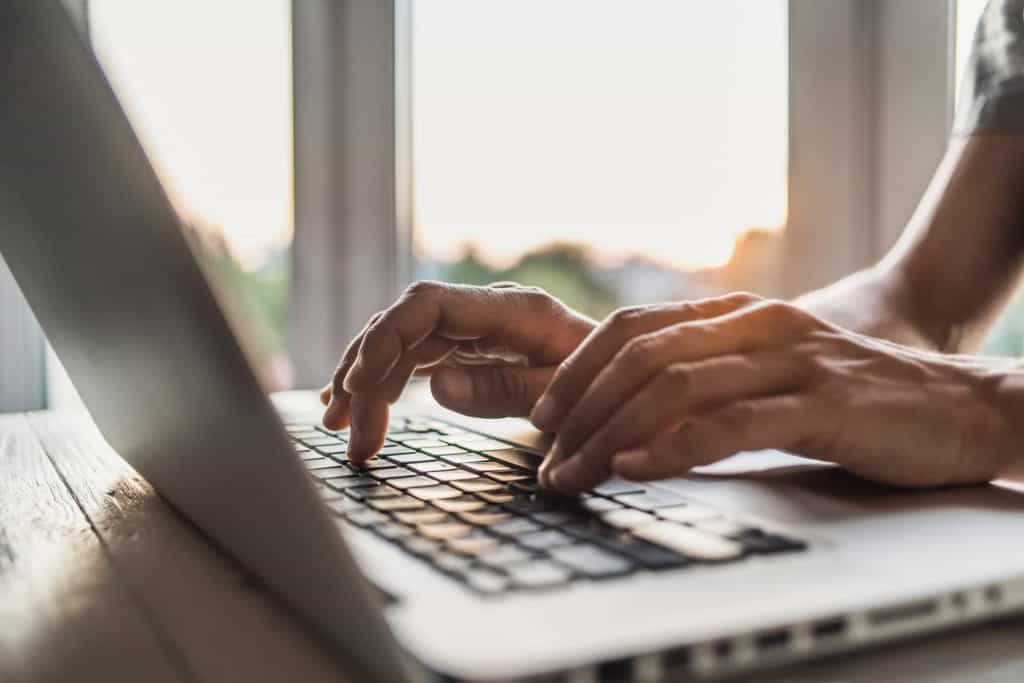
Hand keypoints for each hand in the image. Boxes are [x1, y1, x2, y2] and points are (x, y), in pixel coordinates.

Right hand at [321, 281, 593, 462]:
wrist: (632, 381)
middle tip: (347, 433)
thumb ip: (506, 389)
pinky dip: (385, 383)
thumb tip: (436, 385)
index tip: (359, 385)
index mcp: (513, 310)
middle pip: (404, 326)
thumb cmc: (608, 386)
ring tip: (341, 429)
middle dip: (366, 373)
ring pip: (401, 342)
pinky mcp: (469, 348)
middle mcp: (486, 311)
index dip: (386, 339)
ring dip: (366, 382)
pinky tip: (360, 407)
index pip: (429, 306)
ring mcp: (475, 328)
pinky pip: (415, 358)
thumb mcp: (565, 395)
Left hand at [530, 293, 1010, 492]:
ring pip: (675, 385)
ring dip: (611, 434)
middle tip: (548, 458)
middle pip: (640, 354)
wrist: (955, 405)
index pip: (632, 327)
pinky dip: (676, 446)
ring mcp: (789, 359)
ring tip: (576, 473)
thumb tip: (632, 418)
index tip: (543, 416)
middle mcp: (755, 325)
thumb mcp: (767, 376)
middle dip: (580, 408)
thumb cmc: (850, 398)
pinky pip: (732, 421)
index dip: (577, 369)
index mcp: (735, 315)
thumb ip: (708, 383)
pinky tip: (639, 468)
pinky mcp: (822, 402)